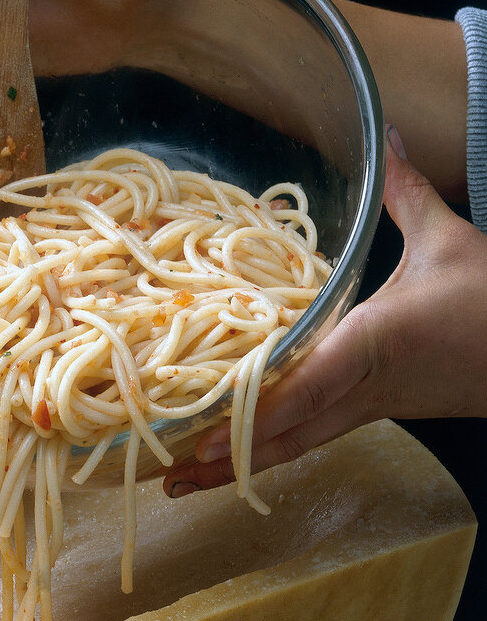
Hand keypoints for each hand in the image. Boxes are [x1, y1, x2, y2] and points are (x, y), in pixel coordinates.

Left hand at [164, 126, 486, 499]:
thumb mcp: (449, 242)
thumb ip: (405, 193)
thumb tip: (382, 136)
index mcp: (374, 343)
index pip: (307, 386)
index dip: (255, 414)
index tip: (205, 438)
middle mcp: (363, 387)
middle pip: (287, 435)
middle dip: (229, 460)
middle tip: (170, 480)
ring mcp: (369, 409)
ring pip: (296, 445)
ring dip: (242, 465)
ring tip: (185, 483)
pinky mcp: (374, 413)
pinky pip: (311, 436)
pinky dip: (270, 449)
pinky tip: (237, 456)